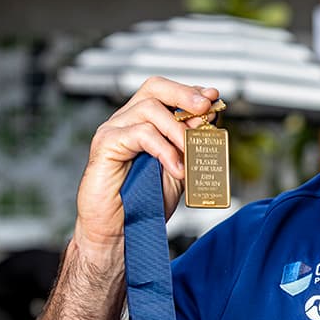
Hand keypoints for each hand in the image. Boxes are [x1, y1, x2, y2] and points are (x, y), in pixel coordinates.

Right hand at [73, 77, 220, 261]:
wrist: (121, 231)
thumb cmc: (146, 202)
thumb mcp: (180, 168)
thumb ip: (192, 144)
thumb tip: (210, 120)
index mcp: (144, 123)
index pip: (167, 92)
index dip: (191, 92)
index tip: (214, 98)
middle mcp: (127, 120)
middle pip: (154, 88)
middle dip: (184, 94)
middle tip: (206, 107)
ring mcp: (113, 130)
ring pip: (150, 108)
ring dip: (179, 129)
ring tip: (192, 152)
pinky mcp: (105, 144)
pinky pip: (140, 133)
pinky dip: (165, 149)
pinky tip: (177, 169)